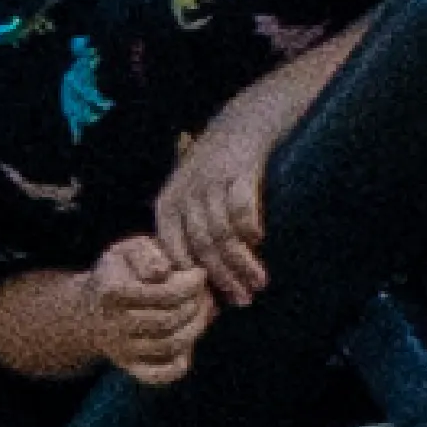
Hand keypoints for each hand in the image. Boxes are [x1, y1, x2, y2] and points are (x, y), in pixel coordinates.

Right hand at [77, 220, 216, 380]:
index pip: (165, 293)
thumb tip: (163, 271)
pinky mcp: (129, 367)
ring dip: (196, 328)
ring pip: (170, 345)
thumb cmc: (119, 272)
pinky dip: (180, 364)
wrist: (88, 309)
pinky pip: (158, 376)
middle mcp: (114, 324)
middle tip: (205, 293)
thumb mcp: (127, 250)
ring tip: (204, 311)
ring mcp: (121, 350)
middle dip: (197, 304)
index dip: (191, 284)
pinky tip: (189, 345)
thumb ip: (146, 253)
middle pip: (170, 320)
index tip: (200, 273)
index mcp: (112, 291)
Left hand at [147, 81, 301, 302]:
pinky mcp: (237, 171)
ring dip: (242, 263)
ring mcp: (210, 182)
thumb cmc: (214, 172)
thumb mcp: (188, 200)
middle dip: (223, 279)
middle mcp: (184, 195)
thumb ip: (187, 235)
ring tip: (258, 282)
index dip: (193, 281)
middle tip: (242, 300)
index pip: (174, 253)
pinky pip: (241, 209)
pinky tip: (259, 240)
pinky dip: (250, 228)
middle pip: (202, 248)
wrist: (242, 124)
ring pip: (223, 235)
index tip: (212, 303)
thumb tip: (197, 285)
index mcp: (167, 206)